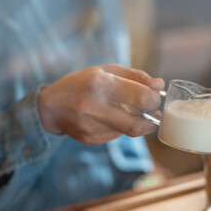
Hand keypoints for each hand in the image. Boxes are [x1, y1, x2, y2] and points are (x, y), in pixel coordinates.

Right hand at [38, 64, 164, 144]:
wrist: (51, 105)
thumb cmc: (82, 83)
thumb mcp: (106, 70)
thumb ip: (135, 76)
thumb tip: (159, 85)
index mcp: (99, 84)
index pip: (141, 98)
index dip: (154, 100)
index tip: (154, 98)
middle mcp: (93, 107)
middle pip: (137, 125)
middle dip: (152, 120)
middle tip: (154, 113)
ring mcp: (90, 127)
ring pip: (128, 131)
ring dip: (136, 122)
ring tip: (128, 110)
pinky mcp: (89, 140)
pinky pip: (116, 136)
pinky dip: (120, 127)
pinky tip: (110, 117)